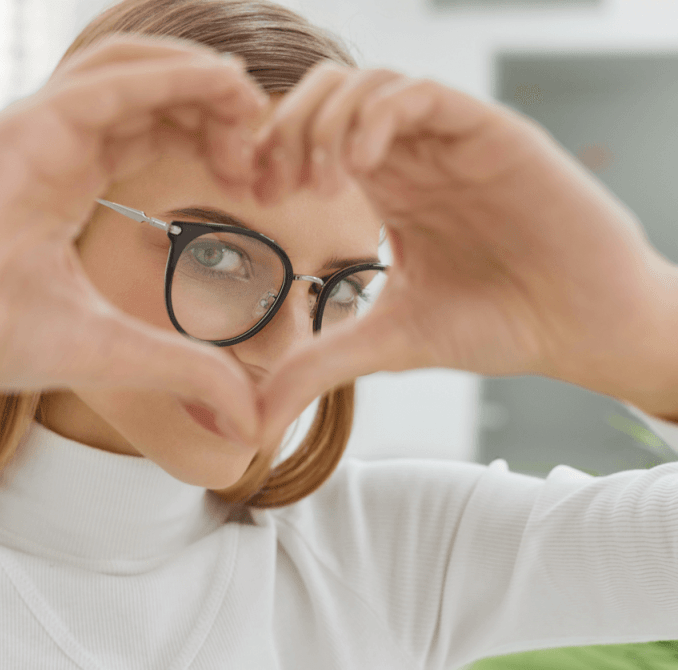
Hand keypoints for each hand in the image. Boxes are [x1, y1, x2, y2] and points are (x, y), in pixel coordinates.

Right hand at [0, 35, 270, 444]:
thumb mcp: (114, 352)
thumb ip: (185, 369)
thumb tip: (250, 420)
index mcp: (70, 182)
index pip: (154, 131)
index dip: (213, 141)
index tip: (259, 181)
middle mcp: (56, 147)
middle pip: (152, 92)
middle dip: (218, 107)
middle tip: (265, 149)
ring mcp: (37, 130)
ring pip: (132, 68)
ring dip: (201, 78)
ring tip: (252, 110)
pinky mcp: (22, 127)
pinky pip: (109, 82)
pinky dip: (171, 74)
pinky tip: (224, 87)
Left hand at [248, 62, 677, 447]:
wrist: (581, 329)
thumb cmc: (498, 325)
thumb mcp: (388, 343)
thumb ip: (318, 367)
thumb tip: (252, 423)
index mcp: (387, 188)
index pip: (310, 136)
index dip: (270, 153)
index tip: (252, 196)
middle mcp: (413, 155)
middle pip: (329, 94)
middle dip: (287, 128)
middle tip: (278, 185)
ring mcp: (449, 142)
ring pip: (369, 83)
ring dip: (327, 120)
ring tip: (322, 181)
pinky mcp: (489, 135)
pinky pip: (422, 95)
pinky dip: (377, 116)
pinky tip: (361, 165)